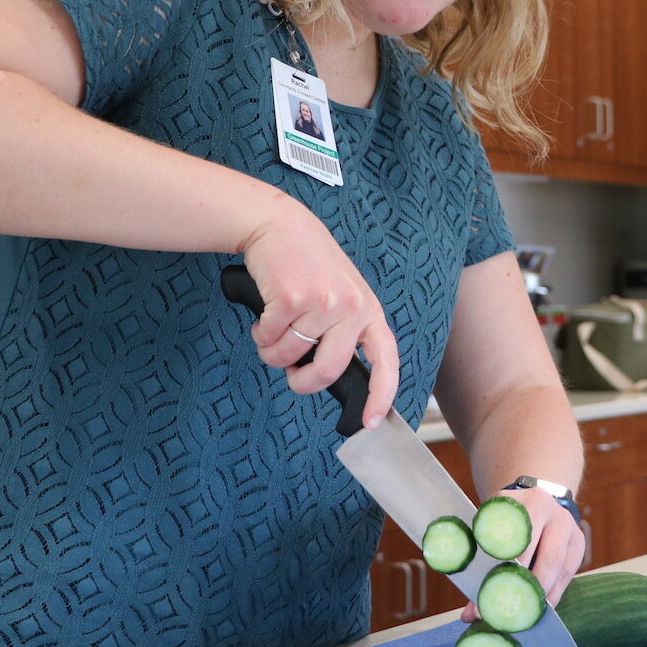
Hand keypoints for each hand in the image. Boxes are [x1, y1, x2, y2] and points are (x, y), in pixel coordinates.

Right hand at [237, 196, 398, 426]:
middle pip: (327, 371)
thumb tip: (328, 376)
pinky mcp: (293, 299)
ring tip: (275, 326)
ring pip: (289, 357)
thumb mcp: (342, 294)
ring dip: (272, 350)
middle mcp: (352, 308)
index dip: (381, 395)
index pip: (386, 361)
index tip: (369, 421)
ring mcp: (324, 303)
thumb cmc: (308, 265)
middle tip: (291, 374)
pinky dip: (260, 333)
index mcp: (368, 310)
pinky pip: (269, 339)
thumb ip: (343, 331)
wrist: (280, 225)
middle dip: (302, 382)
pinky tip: (265, 313)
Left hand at [461, 487, 585, 621]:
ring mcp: (568, 526)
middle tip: (509, 609)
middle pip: (543, 554)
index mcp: (524, 502)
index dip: (501, 567)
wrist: (534, 500)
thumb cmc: (507, 520)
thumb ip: (479, 566)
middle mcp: (550, 511)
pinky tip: (541, 607)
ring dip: (542, 594)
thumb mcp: (491, 528)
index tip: (487, 594)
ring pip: (557, 565)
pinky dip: (554, 594)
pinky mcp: (578, 542)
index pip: (515, 537)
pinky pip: (567, 574)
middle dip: (526, 586)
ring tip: (526, 614)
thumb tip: (469, 615)